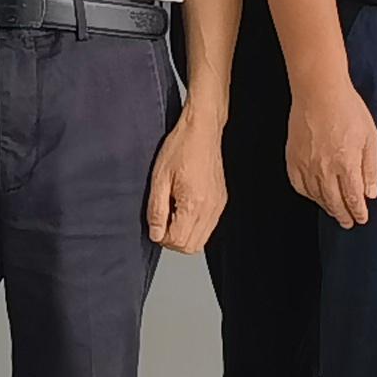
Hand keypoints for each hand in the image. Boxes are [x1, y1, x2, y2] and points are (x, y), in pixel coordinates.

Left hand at [147, 103, 226, 253]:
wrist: (202, 130)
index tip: (155, 224)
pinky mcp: (221, 201)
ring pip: (201, 240)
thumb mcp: (159, 178)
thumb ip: (156, 210)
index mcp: (194, 203)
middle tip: (162, 220)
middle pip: (191, 246)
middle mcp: (210, 208)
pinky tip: (184, 207)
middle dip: (173, 240)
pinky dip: (194, 225)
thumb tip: (156, 234)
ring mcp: (218, 206)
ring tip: (173, 211)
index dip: (162, 238)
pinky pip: (208, 226)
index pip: (178, 241)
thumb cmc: (181, 147)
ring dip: (184, 234)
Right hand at [286, 75, 376, 229]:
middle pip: (334, 202)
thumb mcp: (370, 137)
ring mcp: (306, 164)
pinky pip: (299, 185)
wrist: (318, 91)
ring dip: (327, 207)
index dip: (358, 212)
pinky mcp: (293, 158)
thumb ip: (370, 168)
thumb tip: (371, 193)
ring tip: (334, 212)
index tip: (362, 219)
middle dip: (343, 215)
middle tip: (349, 223)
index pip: (353, 198)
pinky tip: (315, 196)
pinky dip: (308, 195)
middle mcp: (325, 168)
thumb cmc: (348, 109)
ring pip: (316, 196)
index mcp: (346, 163)